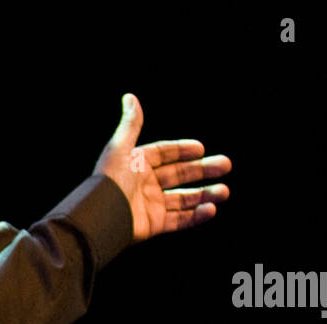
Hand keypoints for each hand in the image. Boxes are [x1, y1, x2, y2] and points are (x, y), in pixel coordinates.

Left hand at [94, 93, 232, 242]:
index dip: (183, 150)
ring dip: (205, 195)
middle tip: (225, 165)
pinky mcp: (154, 224)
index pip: (165, 153)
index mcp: (137, 164)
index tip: (202, 148)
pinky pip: (179, 220)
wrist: (101, 218)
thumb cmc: (108, 181)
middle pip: (180, 175)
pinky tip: (211, 209)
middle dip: (203, 171)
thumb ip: (130, 125)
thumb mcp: (119, 148)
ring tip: (224, 192)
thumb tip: (130, 97)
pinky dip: (196, 216)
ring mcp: (151, 205)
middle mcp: (145, 184)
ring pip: (184, 199)